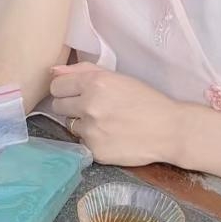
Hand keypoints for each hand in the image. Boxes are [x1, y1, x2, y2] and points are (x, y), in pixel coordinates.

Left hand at [50, 62, 179, 165]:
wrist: (168, 129)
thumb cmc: (145, 99)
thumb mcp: (118, 77)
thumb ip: (83, 70)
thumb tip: (52, 71)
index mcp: (95, 82)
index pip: (57, 85)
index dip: (66, 88)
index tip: (76, 91)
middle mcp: (89, 105)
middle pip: (57, 105)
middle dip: (71, 104)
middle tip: (92, 106)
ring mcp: (91, 130)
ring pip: (69, 124)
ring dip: (81, 122)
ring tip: (104, 121)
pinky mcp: (94, 151)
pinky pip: (81, 142)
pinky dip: (92, 139)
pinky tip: (110, 135)